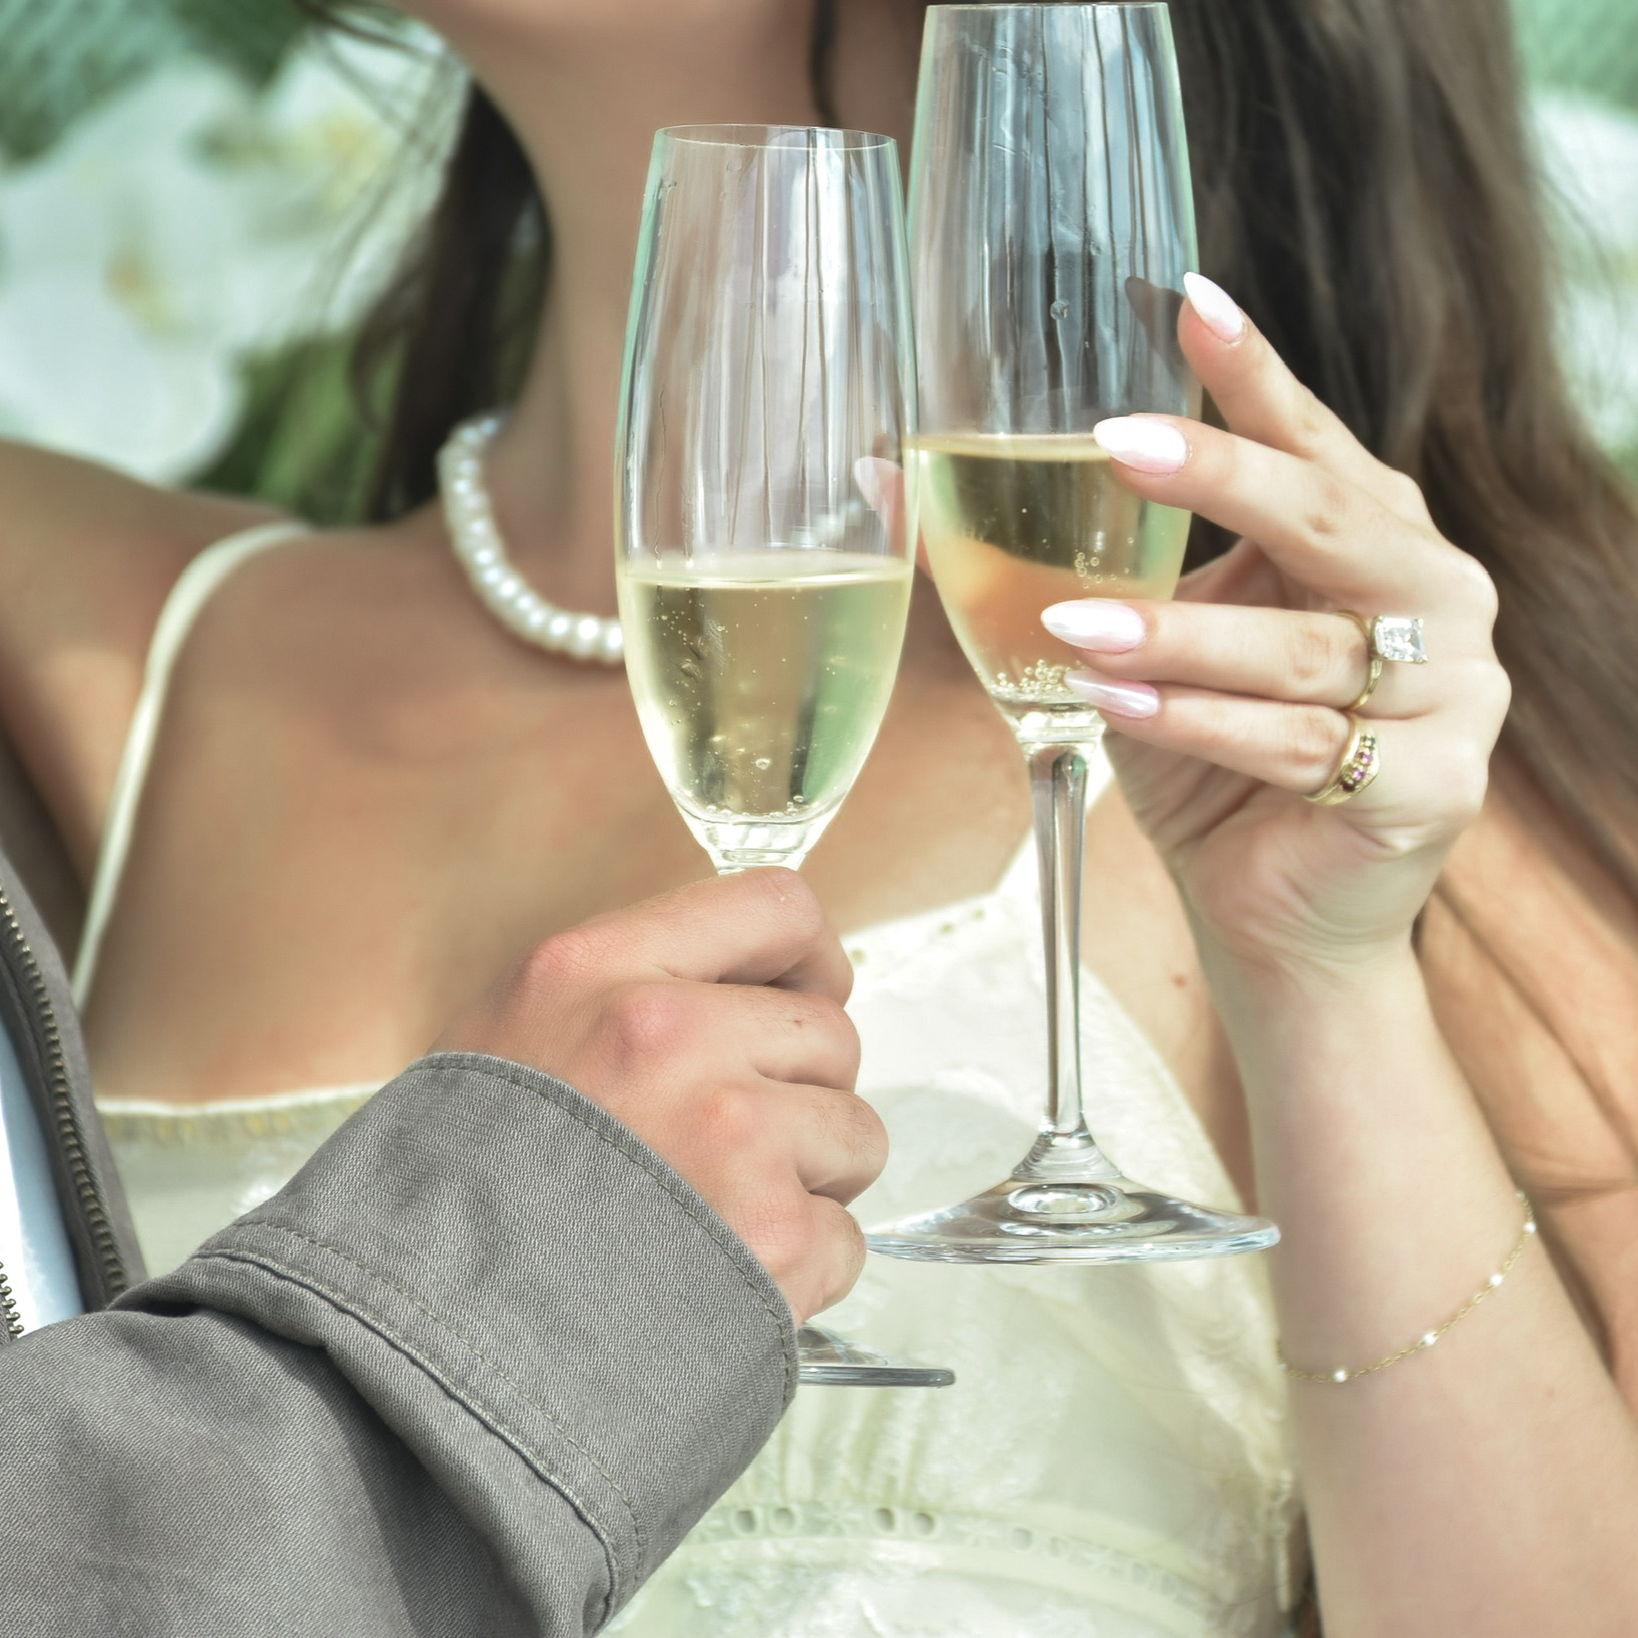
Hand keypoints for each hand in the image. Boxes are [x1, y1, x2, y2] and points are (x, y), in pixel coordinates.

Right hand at [435, 870, 879, 1321]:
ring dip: (809, 1182)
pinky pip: (844, 1240)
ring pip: (855, 1135)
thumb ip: (626, 993)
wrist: (416, 1351)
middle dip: (799, 1094)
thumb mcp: (509, 1036)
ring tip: (715, 1222)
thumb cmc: (455, 1200)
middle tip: (723, 1152)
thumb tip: (752, 988)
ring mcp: (728, 1140)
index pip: (778, 908)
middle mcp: (669, 1037)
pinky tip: (719, 1285)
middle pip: (830, 1035)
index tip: (801, 1000)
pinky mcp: (771, 1243)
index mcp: (598, 970)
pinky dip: (801, 1272)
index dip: (810, 961)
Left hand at [1042, 275, 1508, 979]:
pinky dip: (1201, 726)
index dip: (1253, 374)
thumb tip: (889, 477)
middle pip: (1330, 520)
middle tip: (1119, 442)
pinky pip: (1301, 745)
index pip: (1313, 441)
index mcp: (1372, 538)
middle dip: (1223, 477)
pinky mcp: (1434, 787)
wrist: (1274, 905)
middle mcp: (1431, 596)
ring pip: (1301, 649)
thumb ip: (1098, 564)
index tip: (1189, 300)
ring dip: (1180, 638)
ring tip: (1075, 631)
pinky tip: (1116, 707)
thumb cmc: (1213, 758)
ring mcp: (1452, 692)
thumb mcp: (1157, 643)